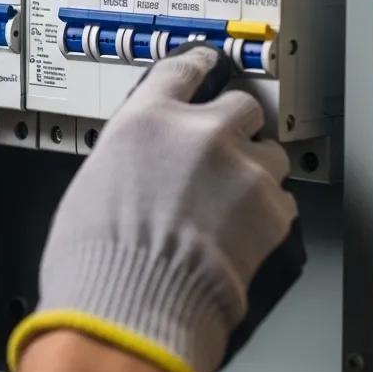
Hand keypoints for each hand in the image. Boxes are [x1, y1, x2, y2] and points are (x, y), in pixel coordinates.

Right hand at [8, 44, 304, 371]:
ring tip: (231, 205)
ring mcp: (240, 169)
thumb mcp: (91, 187)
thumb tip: (139, 167)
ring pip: (270, 153)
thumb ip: (126, 161)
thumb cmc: (96, 261)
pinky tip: (239, 236)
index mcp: (144, 121)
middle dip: (235, 128)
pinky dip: (265, 215)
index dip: (198, 66)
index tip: (207, 66)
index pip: (181, 70)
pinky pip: (281, 201)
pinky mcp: (270, 210)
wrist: (131, 305)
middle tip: (223, 152)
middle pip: (241, 106)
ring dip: (255, 171)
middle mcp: (197, 133)